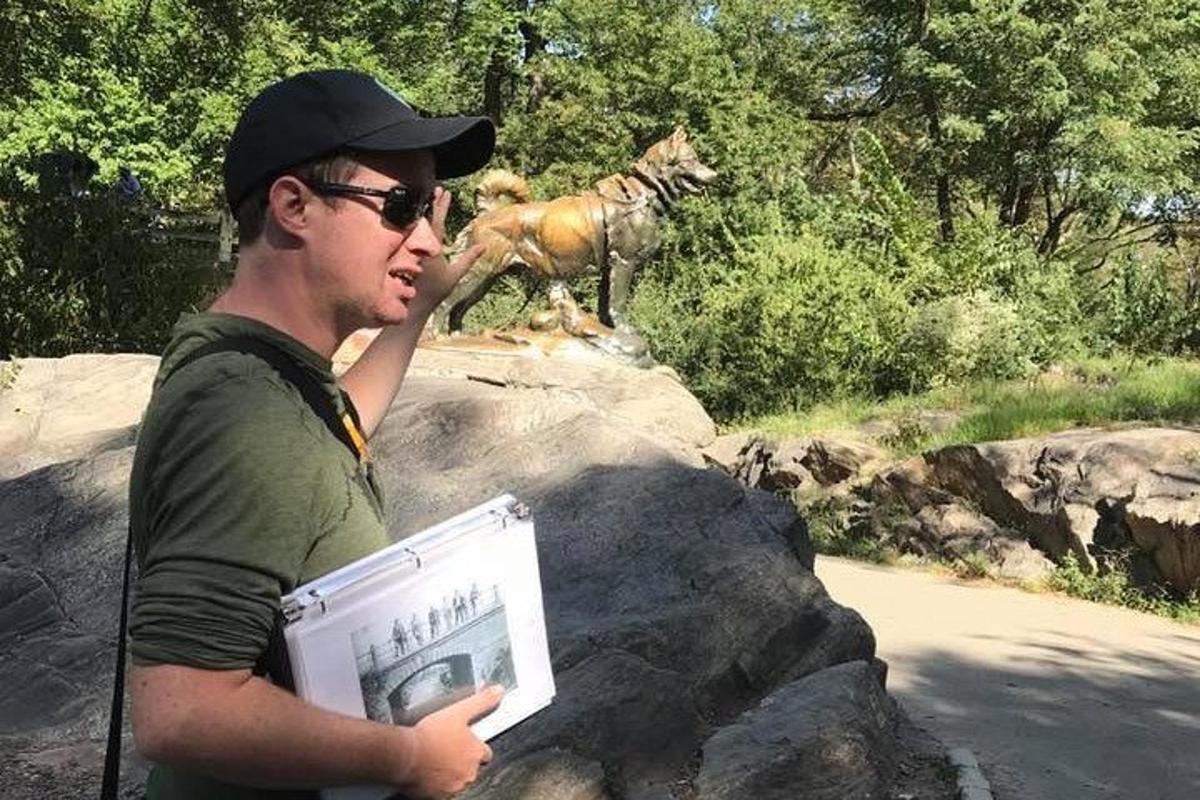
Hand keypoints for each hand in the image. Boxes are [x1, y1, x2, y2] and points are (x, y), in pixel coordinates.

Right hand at [399, 685, 503, 797]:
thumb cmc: (430, 736)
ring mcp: (454, 785)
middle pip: (471, 766)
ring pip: (457, 778)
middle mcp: (468, 772)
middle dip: (462, 759)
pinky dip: (436, 782)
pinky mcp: (438, 795)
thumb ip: (481, 701)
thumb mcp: (459, 711)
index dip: (475, 746)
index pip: (485, 753)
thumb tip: (498, 691)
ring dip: (449, 770)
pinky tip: (427, 769)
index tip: (465, 742)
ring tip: (435, 757)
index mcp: (475, 752)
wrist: (406, 755)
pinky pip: (441, 789)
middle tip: (446, 747)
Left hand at [410, 187, 483, 315]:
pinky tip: (417, 216)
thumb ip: (469, 259)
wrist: (415, 303)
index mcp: (433, 247)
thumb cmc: (436, 290)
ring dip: (422, 210)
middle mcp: (419, 245)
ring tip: (428, 198)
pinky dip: (414, 222)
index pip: (437, 220)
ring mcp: (409, 248)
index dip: (442, 205)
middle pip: (425, 217)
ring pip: (416, 224)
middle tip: (437, 188)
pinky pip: (408, 232)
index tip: (446, 192)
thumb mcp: (456, 274)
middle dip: (432, 202)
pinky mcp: (403, 253)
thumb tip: (483, 245)